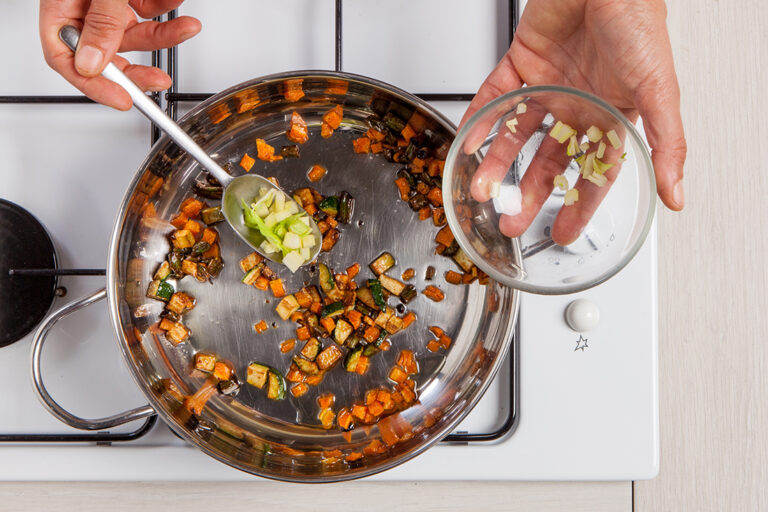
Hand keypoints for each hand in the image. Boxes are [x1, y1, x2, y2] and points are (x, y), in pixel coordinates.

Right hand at [40, 0, 200, 109]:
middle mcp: (83, 7)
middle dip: (139, 70)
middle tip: (160, 82)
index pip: (65, 60)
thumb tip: (93, 62)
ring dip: (165, 36)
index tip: (123, 100)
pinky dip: (166, 11)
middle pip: (107, 55)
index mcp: (60, 6)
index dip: (94, 85)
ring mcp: (108, 2)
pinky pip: (150, 11)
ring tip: (187, 28)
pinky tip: (173, 1)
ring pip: (137, 34)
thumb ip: (100, 22)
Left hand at [459, 0, 685, 244]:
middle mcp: (575, 105)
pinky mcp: (520, 65)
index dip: (579, 205)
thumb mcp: (659, 90)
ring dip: (497, 164)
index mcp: (608, 116)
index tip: (563, 233)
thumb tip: (676, 194)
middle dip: (529, 195)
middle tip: (511, 223)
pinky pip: (494, 98)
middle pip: (548, 162)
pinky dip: (480, 120)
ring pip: (516, 135)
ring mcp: (546, 87)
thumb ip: (666, 143)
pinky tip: (469, 143)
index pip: (592, 173)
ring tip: (481, 190)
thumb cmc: (638, 24)